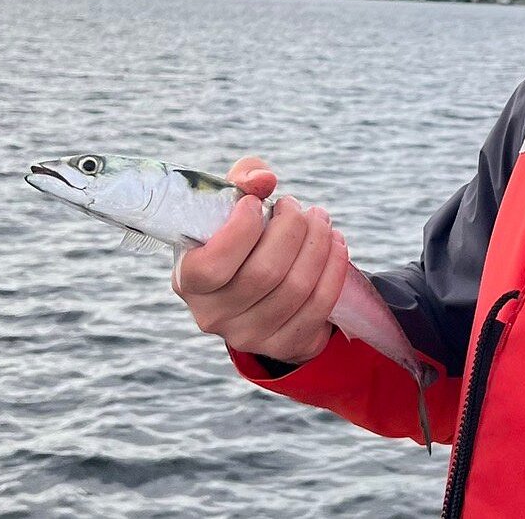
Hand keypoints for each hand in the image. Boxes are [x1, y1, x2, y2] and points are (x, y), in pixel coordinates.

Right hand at [172, 156, 348, 363]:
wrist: (258, 286)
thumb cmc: (239, 235)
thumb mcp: (230, 204)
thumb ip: (242, 180)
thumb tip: (265, 178)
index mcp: (189, 280)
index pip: (213, 265)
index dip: (241, 230)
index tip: (256, 204)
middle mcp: (213, 316)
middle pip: (264, 273)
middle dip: (291, 229)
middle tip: (298, 208)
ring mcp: (249, 336)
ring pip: (296, 288)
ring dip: (318, 245)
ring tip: (320, 221)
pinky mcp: (285, 345)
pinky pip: (319, 306)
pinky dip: (334, 269)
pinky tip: (336, 245)